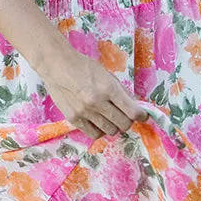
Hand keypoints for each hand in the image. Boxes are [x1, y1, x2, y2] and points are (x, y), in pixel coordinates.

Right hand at [37, 38, 153, 140]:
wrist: (57, 66)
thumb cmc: (83, 67)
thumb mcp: (107, 75)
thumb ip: (121, 91)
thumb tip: (136, 106)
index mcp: (108, 88)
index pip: (133, 112)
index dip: (142, 116)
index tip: (143, 116)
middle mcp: (97, 102)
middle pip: (124, 124)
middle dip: (128, 121)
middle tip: (124, 115)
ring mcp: (85, 112)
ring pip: (111, 131)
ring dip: (114, 126)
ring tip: (109, 117)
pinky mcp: (74, 119)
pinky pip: (95, 134)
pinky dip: (101, 131)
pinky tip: (99, 123)